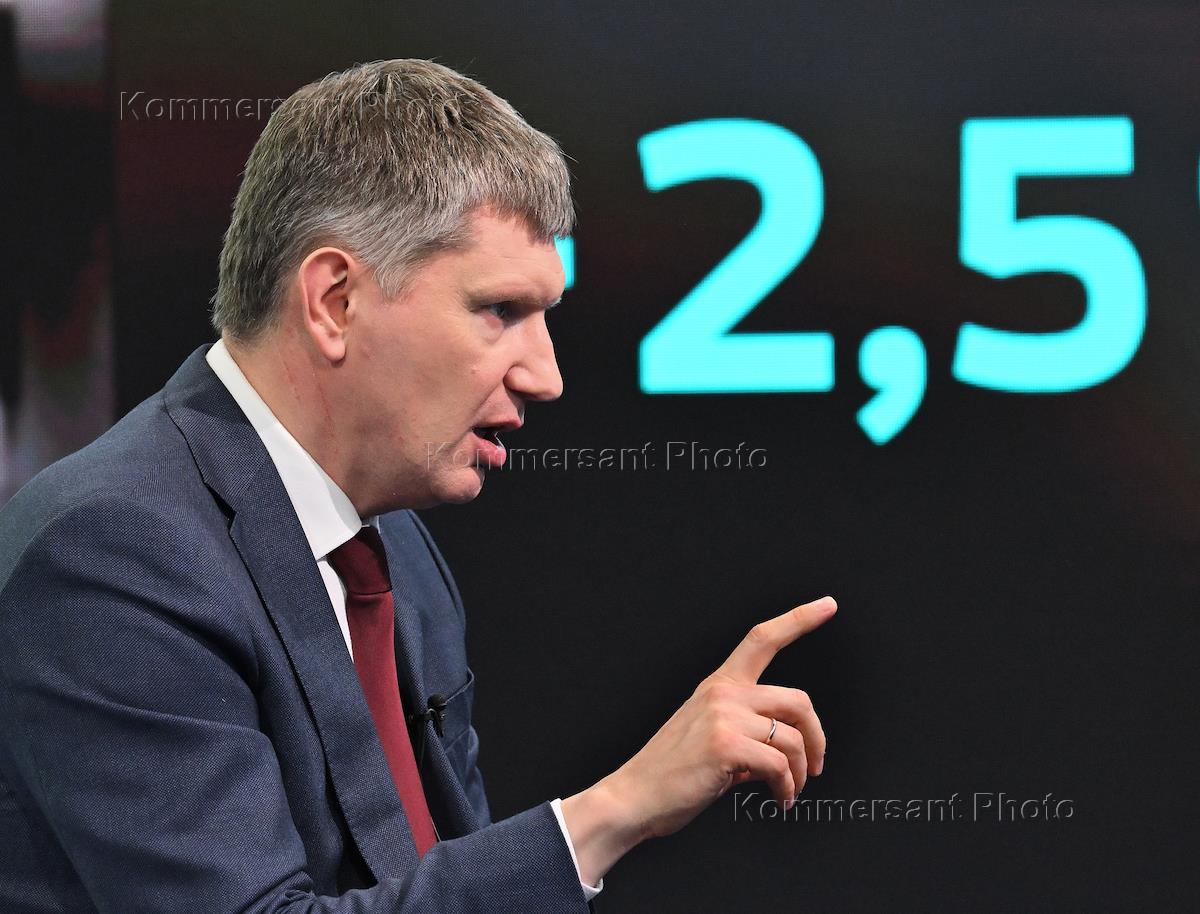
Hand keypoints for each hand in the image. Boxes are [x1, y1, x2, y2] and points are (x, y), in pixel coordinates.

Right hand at [561, 596, 836, 883]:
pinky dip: (786, 788)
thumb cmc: (670, 773)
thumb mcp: (709, 738)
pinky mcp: (726, 746)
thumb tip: (782, 754)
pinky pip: (780, 765)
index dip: (799, 619)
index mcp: (718, 685)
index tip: (827, 605)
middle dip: (817, 738)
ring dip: (800, 772)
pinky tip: (778, 798)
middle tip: (814, 767)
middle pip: (798, 700)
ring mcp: (724, 717)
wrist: (634, 797)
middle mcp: (723, 693)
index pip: (762, 639)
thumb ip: (746, 734)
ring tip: (789, 791)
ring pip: (793, 738)